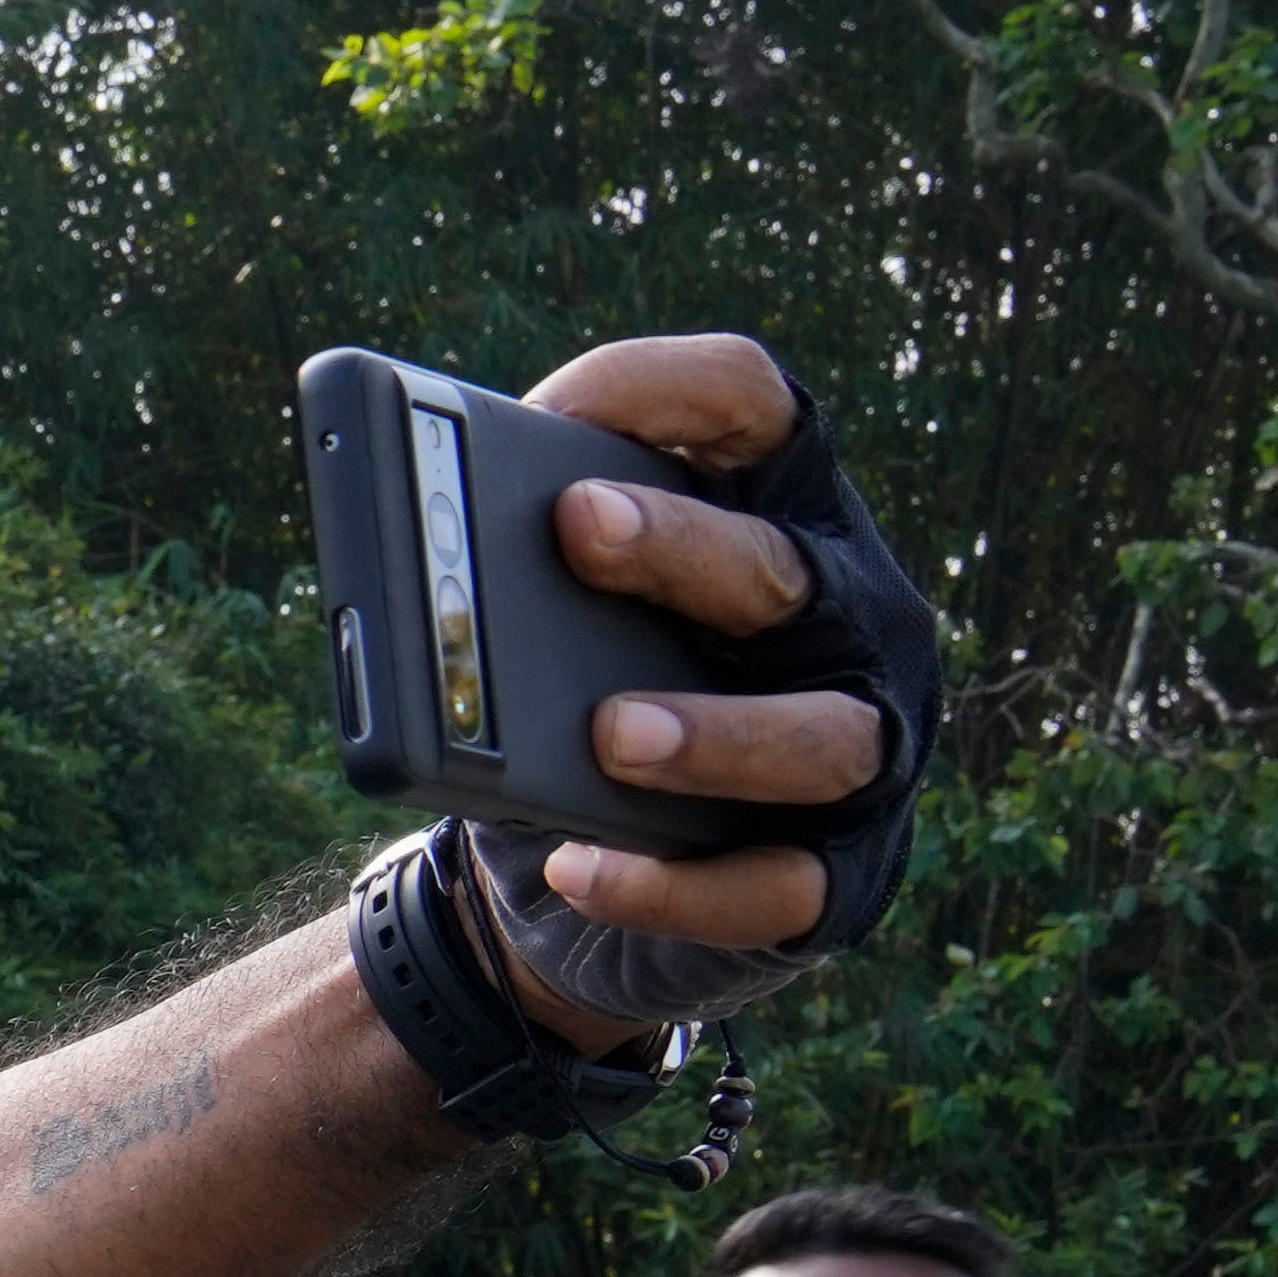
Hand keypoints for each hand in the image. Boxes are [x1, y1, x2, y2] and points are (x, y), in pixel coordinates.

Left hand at [484, 335, 886, 1028]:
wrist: (567, 875)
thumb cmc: (562, 699)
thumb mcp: (531, 618)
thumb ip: (500, 561)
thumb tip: (418, 533)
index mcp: (774, 516)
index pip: (754, 408)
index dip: (665, 389)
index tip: (551, 408)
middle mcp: (847, 623)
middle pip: (781, 568)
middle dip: (680, 546)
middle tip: (574, 527)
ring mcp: (860, 752)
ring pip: (826, 738)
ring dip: (717, 732)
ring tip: (609, 733)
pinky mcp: (833, 877)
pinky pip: (772, 887)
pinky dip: (674, 885)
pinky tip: (579, 868)